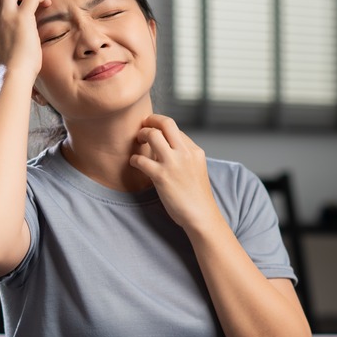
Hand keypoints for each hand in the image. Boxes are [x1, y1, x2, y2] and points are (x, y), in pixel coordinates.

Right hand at [0, 0, 51, 77]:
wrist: (12, 79)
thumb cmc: (10, 76)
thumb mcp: (0, 59)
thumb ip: (2, 51)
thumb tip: (14, 63)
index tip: (15, 9)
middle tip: (25, 1)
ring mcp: (6, 16)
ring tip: (34, 1)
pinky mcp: (22, 19)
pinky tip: (48, 5)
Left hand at [130, 115, 219, 229]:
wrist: (202, 216)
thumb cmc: (197, 196)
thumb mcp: (197, 168)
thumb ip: (184, 156)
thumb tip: (166, 148)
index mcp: (195, 151)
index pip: (175, 129)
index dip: (162, 127)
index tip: (154, 129)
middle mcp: (185, 153)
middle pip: (166, 123)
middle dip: (151, 120)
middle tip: (143, 125)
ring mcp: (173, 164)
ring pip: (153, 135)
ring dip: (142, 134)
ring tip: (137, 141)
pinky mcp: (161, 176)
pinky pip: (141, 160)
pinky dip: (134, 159)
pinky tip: (134, 163)